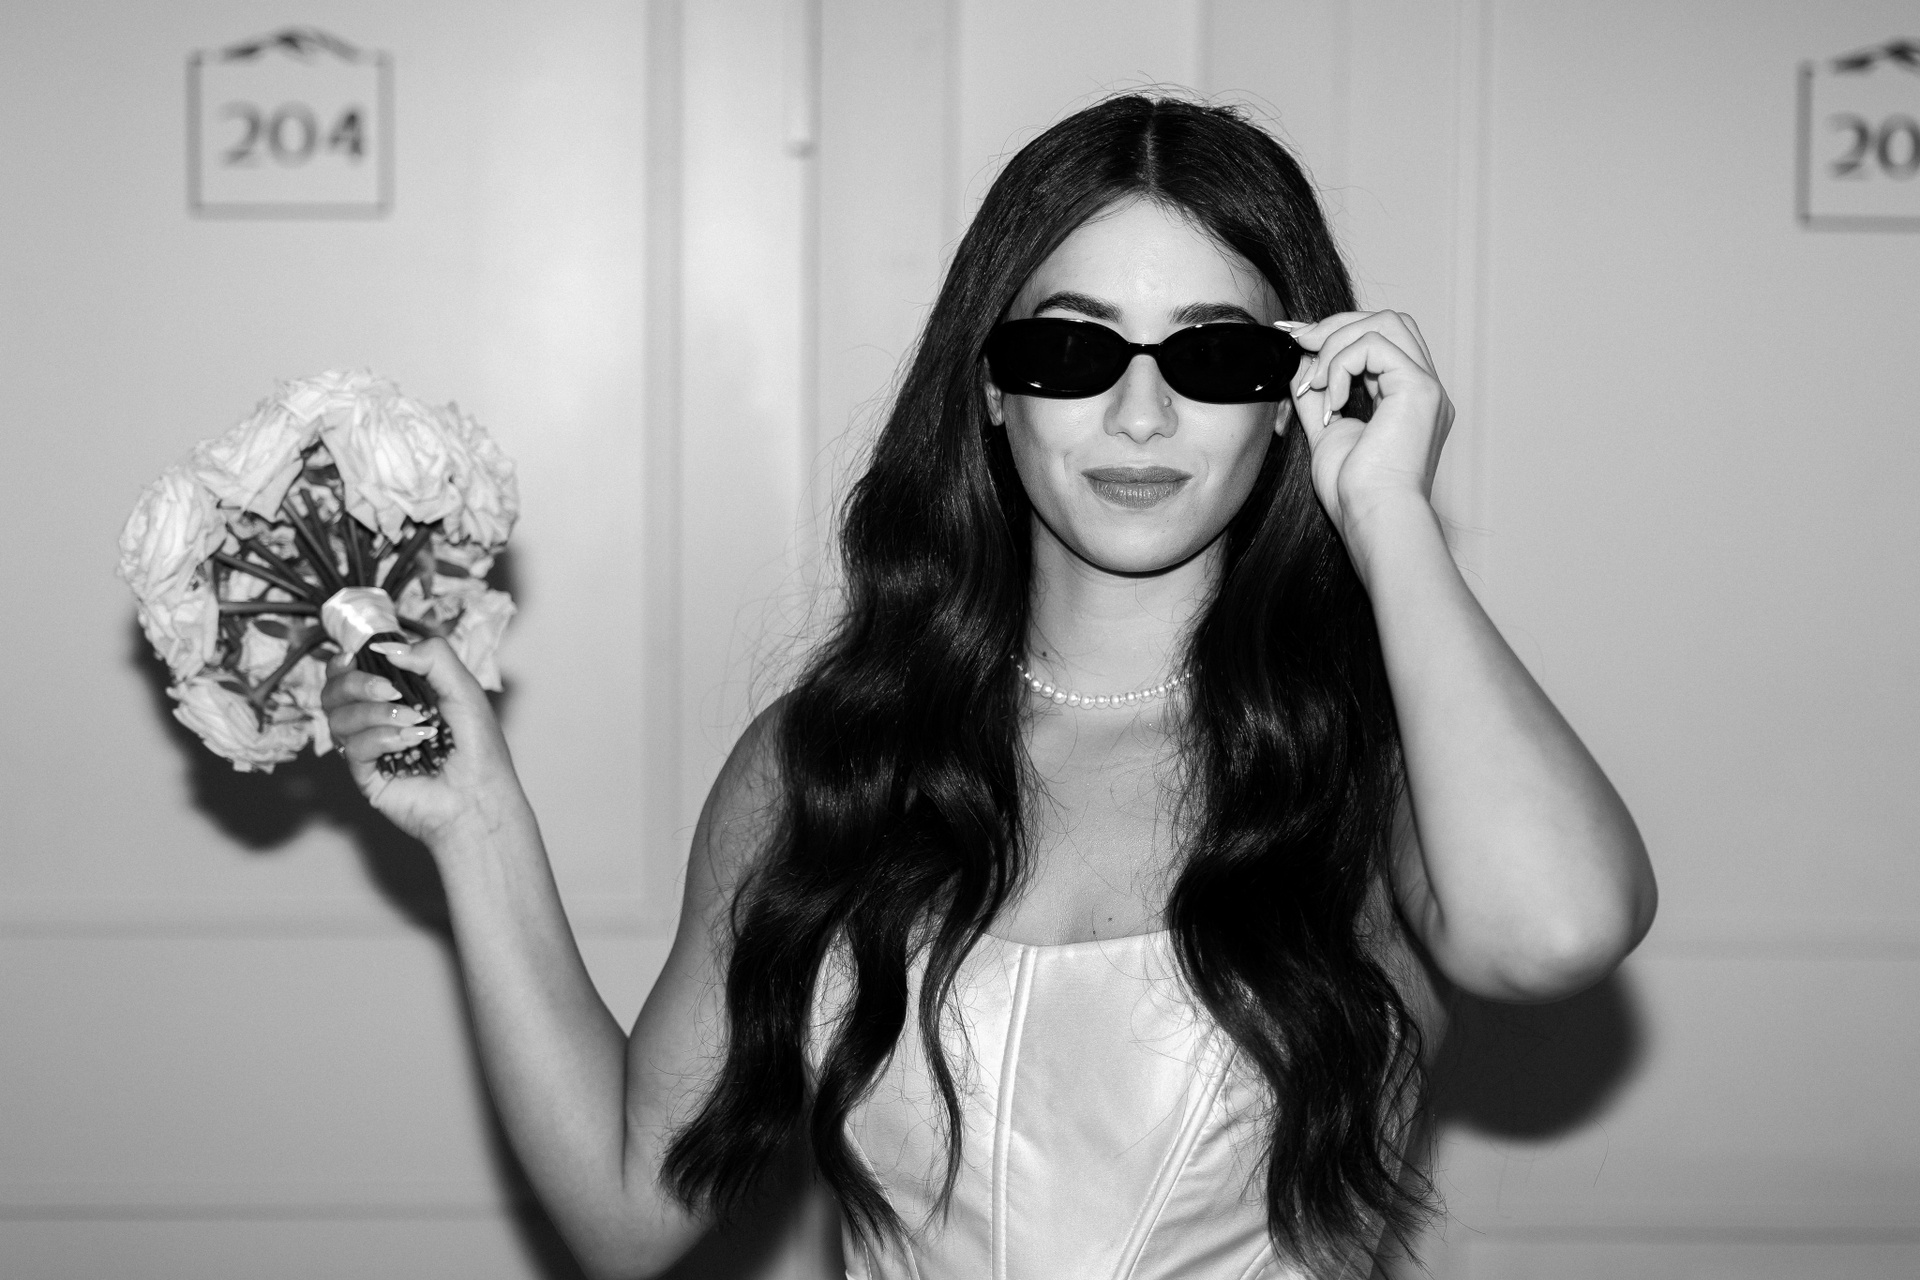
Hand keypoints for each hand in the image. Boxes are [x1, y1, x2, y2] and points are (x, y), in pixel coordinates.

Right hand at [321, 638, 530, 849]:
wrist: (481, 798)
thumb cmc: (478, 747)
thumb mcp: (464, 689)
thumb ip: (432, 657)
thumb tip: (384, 647)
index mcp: (398, 696)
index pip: (352, 672)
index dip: (346, 663)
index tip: (355, 656)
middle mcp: (377, 720)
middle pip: (334, 692)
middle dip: (357, 683)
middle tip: (392, 690)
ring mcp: (369, 748)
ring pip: (338, 718)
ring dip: (376, 713)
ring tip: (416, 722)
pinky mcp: (366, 775)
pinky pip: (351, 747)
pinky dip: (381, 739)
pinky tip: (410, 743)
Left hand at [1283, 310, 1453, 546]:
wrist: (1372, 517)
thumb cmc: (1354, 492)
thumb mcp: (1327, 432)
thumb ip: (1319, 396)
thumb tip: (1299, 363)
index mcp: (1407, 400)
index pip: (1380, 340)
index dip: (1337, 332)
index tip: (1298, 340)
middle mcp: (1424, 388)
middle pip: (1387, 320)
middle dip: (1337, 327)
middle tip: (1301, 348)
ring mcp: (1427, 387)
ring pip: (1384, 323)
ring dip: (1336, 346)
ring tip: (1314, 386)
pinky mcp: (1419, 389)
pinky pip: (1374, 345)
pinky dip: (1341, 366)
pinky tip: (1332, 403)